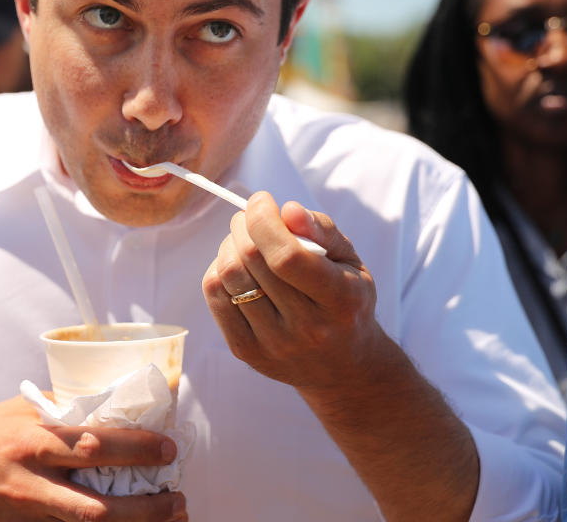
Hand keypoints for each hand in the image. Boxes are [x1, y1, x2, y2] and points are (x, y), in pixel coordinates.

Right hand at [0, 396, 186, 520]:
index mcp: (31, 440)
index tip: (168, 447)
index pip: (91, 444)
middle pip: (96, 503)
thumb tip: (105, 399)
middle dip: (145, 505)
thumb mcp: (14, 410)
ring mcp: (27, 515)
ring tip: (171, 517)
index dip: (134, 447)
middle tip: (178, 496)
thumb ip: (57, 406)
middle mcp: (31, 482)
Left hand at [202, 191, 379, 390]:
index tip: (262, 200)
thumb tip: (287, 210)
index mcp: (340, 300)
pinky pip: (215, 297)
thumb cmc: (346, 301)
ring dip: (229, 244)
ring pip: (229, 277)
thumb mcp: (350, 262)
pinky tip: (236, 265)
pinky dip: (218, 270)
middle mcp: (307, 328)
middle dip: (244, 225)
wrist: (342, 367)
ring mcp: (273, 344)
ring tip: (244, 239)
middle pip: (252, 261)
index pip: (286, 256)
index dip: (264, 220)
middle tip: (250, 216)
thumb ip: (323, 231)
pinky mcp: (246, 351)